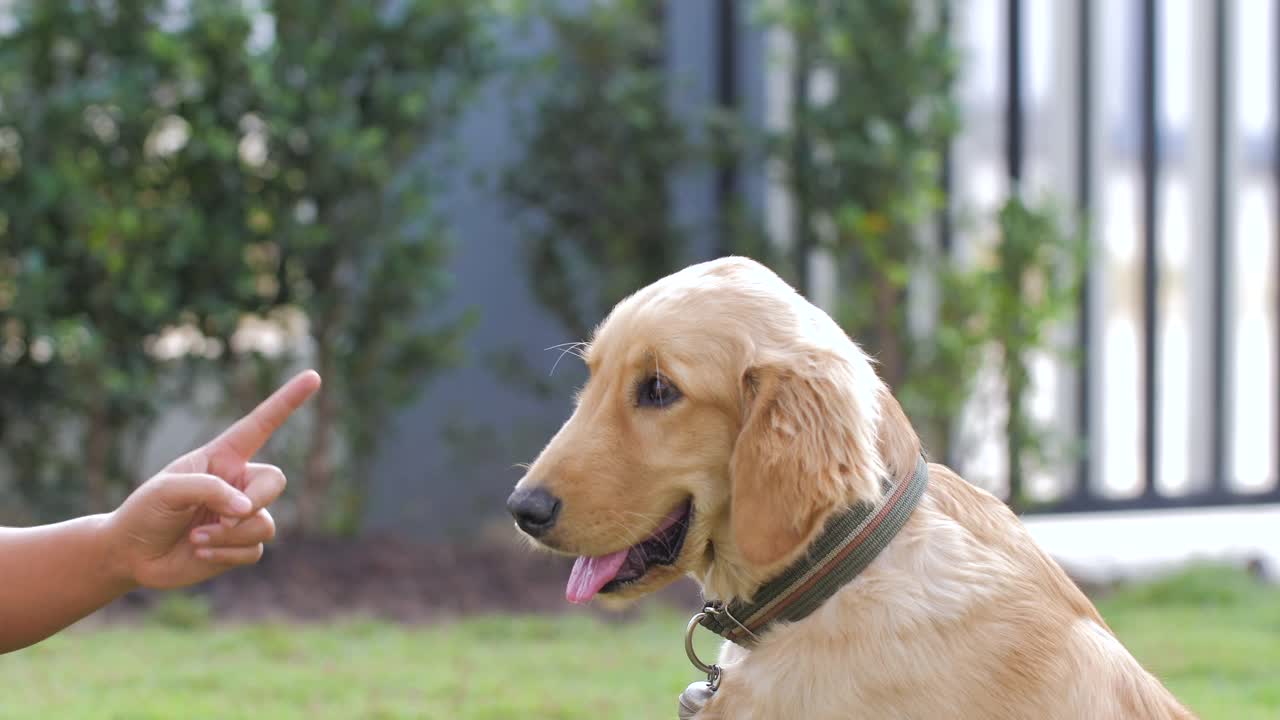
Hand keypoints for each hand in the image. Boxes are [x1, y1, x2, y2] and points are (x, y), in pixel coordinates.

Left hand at [105, 370, 320, 589]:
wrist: (130, 556)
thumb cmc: (144, 512)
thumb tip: (247, 511)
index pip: (261, 425)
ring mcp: (241, 516)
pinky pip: (254, 549)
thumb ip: (211, 490)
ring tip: (197, 539)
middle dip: (257, 500)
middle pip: (275, 482)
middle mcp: (237, 483)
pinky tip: (199, 553)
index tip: (313, 377)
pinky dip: (226, 554)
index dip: (287, 401)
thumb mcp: (167, 489)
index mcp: (222, 457)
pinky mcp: (240, 546)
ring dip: (229, 535)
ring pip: (264, 522)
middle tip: (227, 517)